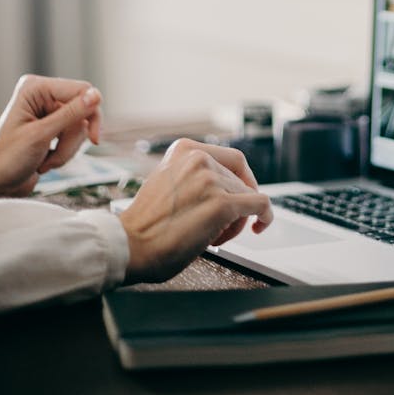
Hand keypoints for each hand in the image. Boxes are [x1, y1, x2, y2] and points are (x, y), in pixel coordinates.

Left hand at [0, 74, 102, 198]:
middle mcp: (44, 95)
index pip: (81, 90)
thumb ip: (70, 114)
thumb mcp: (40, 135)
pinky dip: (65, 152)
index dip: (91, 112)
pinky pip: (75, 137)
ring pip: (81, 127)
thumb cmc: (8, 158)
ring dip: (67, 149)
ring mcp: (50, 111)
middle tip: (56, 156)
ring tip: (46, 161)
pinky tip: (46, 160)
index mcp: (36, 88)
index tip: (94, 138)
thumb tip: (96, 95)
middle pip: (83, 111)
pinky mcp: (54, 126)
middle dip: (72, 139)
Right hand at [119, 139, 272, 283]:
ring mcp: (211, 179)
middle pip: (240, 179)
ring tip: (215, 237)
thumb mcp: (167, 182)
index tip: (242, 193)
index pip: (231, 159)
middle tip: (222, 226)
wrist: (129, 245)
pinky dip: (265, 216)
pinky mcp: (222, 204)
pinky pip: (260, 205)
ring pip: (248, 196)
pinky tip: (260, 226)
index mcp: (184, 149)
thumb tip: (224, 184)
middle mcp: (199, 158)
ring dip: (237, 219)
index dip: (242, 179)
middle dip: (236, 204)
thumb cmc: (145, 224)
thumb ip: (192, 176)